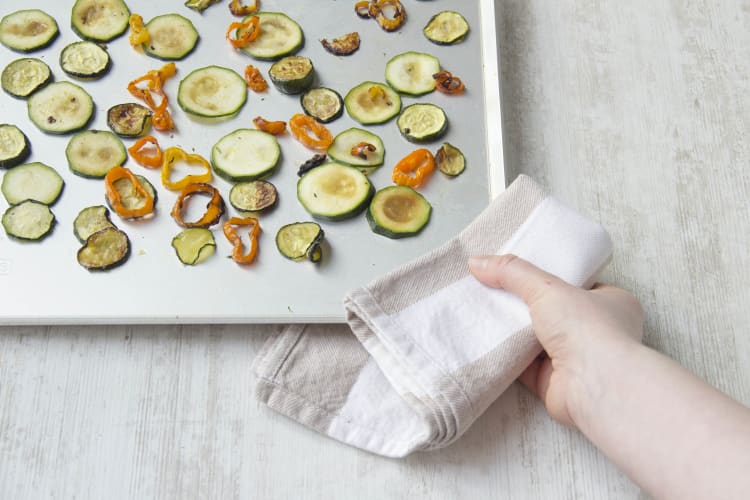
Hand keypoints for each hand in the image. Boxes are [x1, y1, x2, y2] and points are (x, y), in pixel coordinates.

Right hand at [468, 254, 643, 427]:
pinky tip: (485, 339)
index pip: (577, 284)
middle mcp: (597, 331)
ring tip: (484, 309)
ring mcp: (576, 358)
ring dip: (514, 330)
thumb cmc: (587, 329)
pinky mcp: (554, 381)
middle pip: (553, 311)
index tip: (523, 271)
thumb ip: (512, 272)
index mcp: (611, 302)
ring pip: (537, 338)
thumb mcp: (547, 287)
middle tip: (496, 290)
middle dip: (526, 304)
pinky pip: (524, 364)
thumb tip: (477, 262)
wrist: (593, 385)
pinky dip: (506, 353)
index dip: (550, 277)